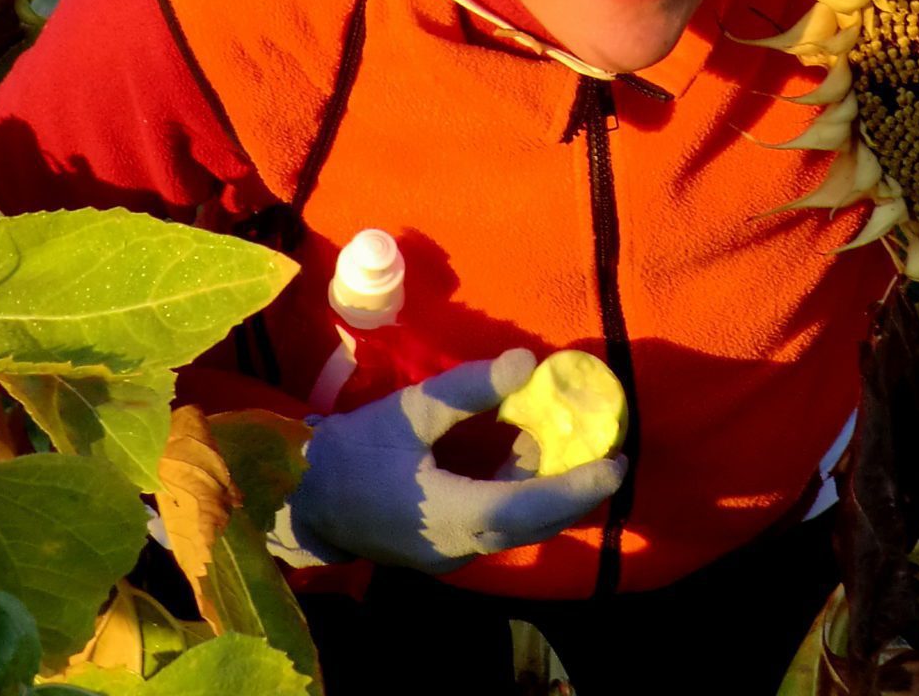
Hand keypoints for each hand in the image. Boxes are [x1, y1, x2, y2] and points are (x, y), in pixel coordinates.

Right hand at [283, 348, 626, 574]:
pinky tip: (526, 458)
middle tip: (615, 457)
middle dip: (578, 493)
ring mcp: (452, 554)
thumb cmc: (353, 452)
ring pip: (519, 527)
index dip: (577, 486)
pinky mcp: (444, 549)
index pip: (530, 506)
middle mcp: (460, 545)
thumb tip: (525, 363)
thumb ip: (469, 391)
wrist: (302, 500)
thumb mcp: (410, 411)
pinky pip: (497, 525)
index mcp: (452, 514)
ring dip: (552, 494)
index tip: (616, 463)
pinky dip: (522, 496)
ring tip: (581, 452)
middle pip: (535, 524)